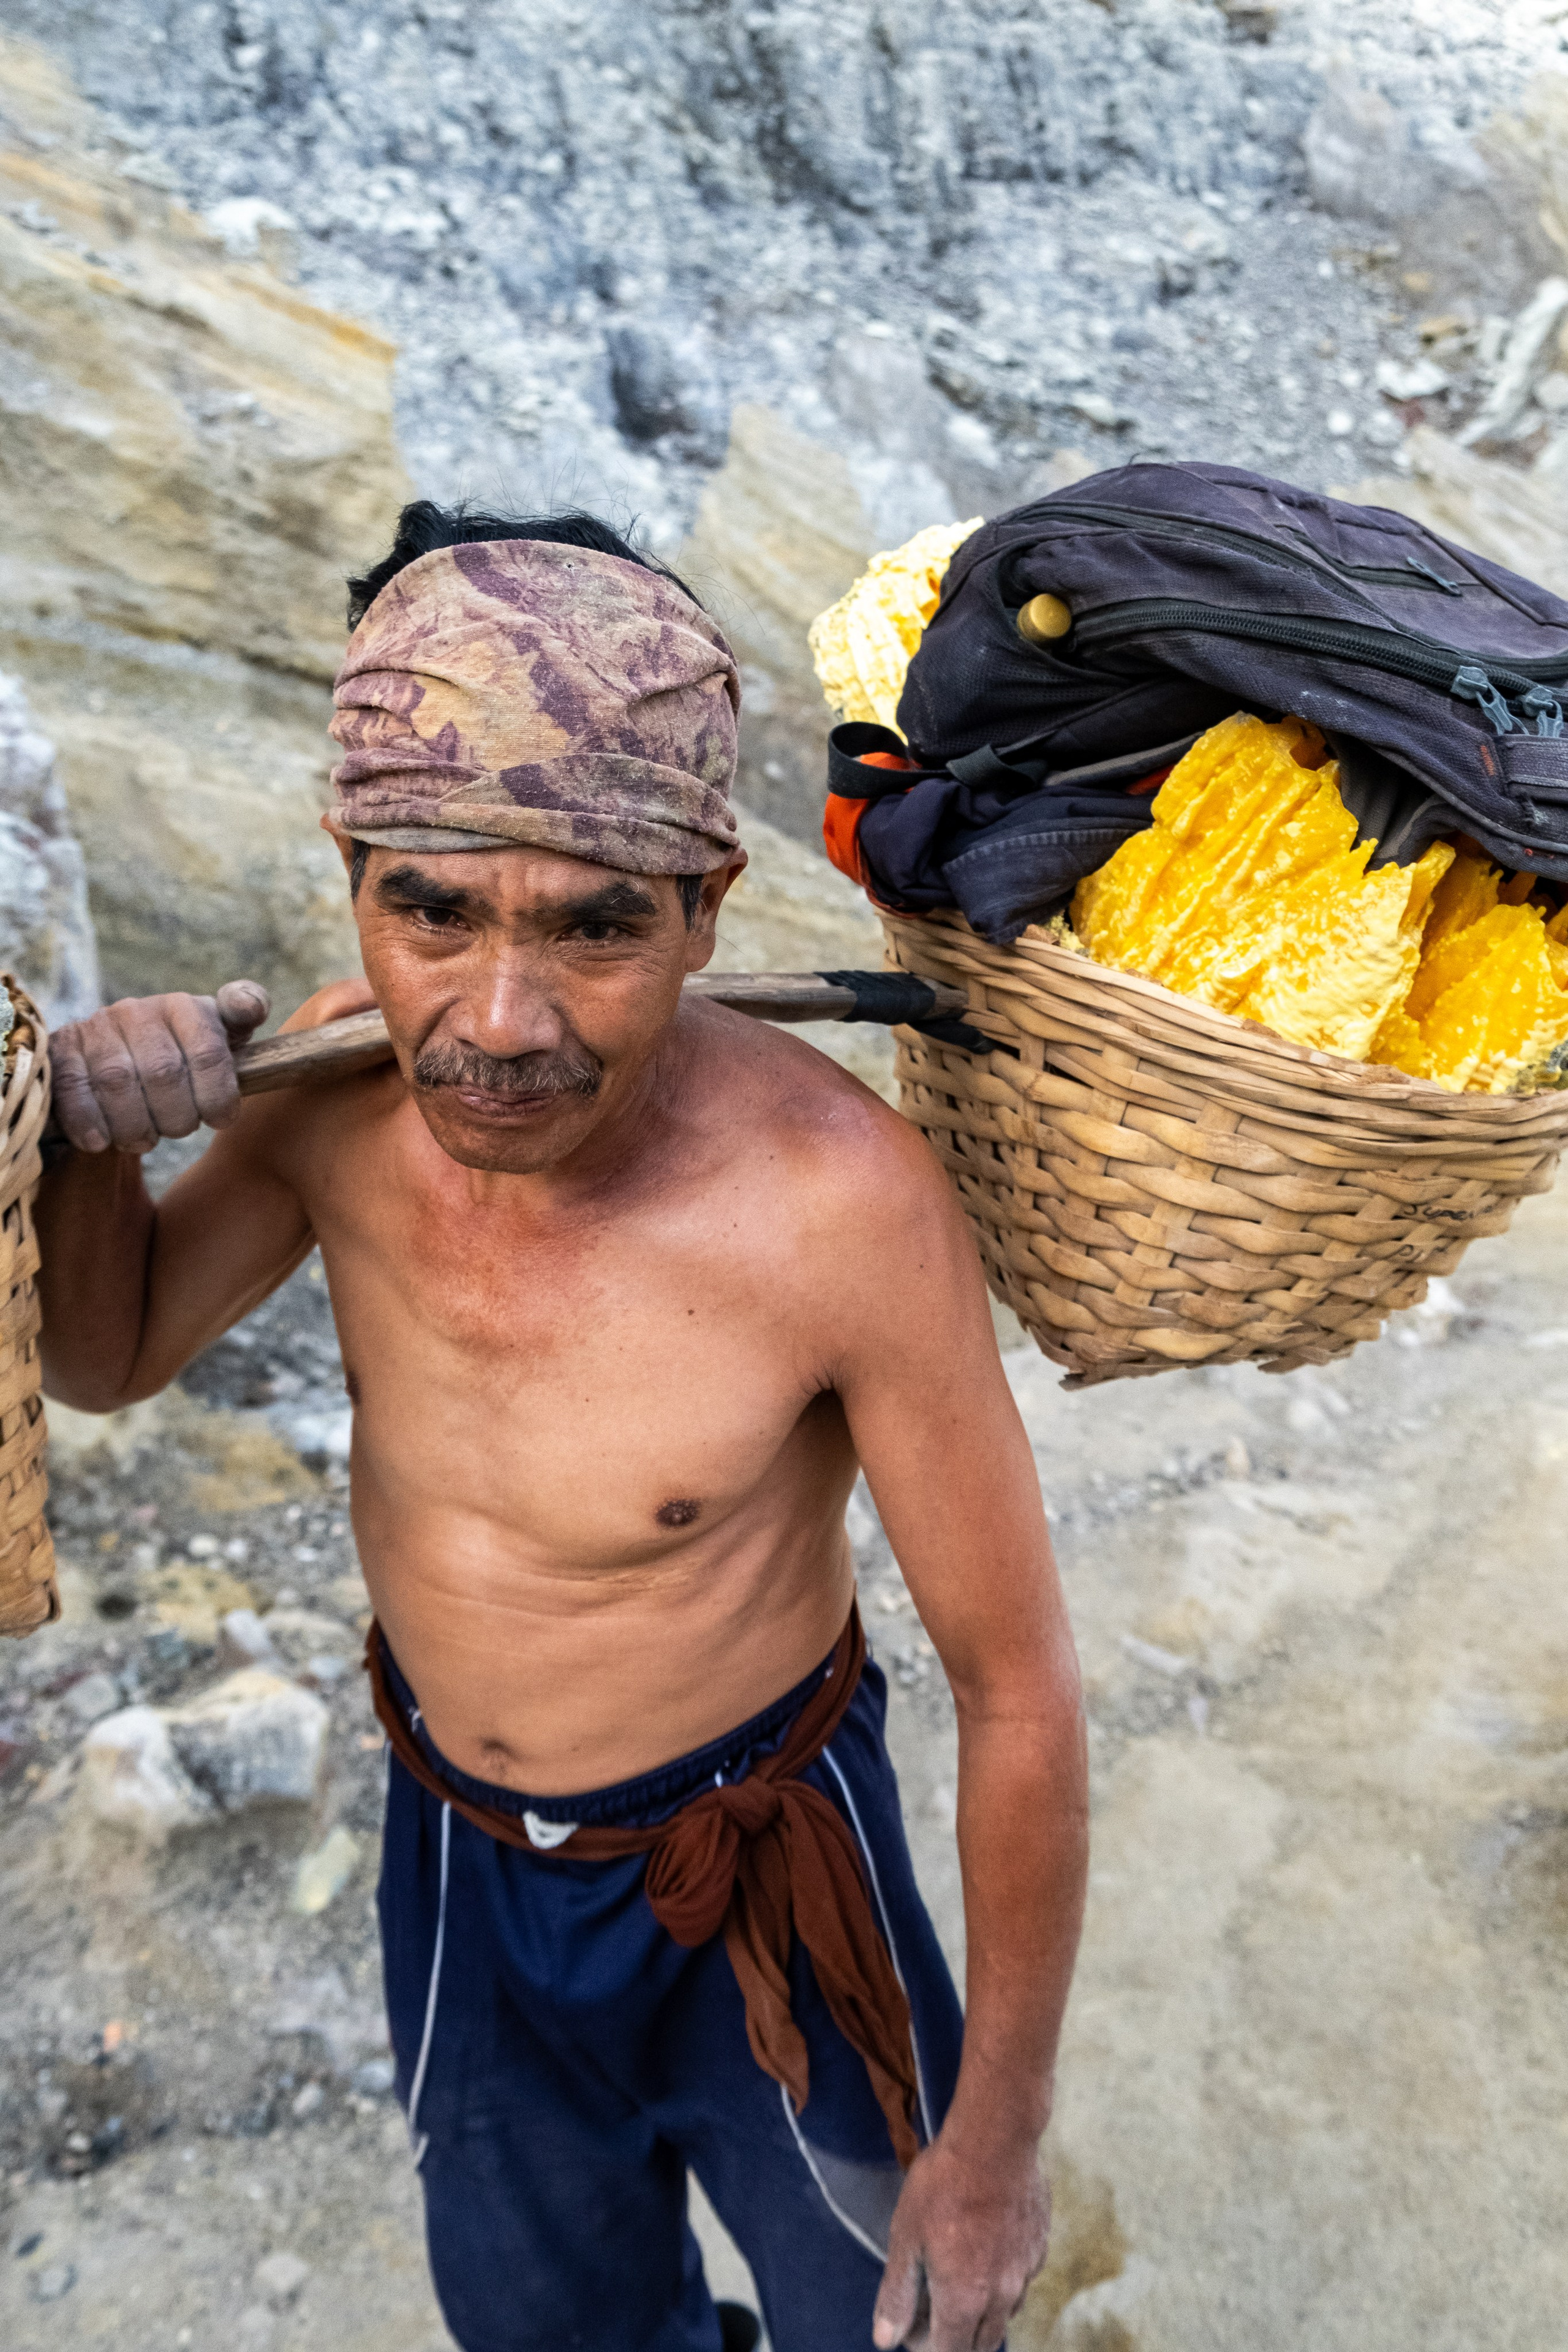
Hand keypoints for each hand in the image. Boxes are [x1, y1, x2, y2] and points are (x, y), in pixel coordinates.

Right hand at [48, 981, 271, 1154]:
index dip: (218, 1095)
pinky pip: (71, 1088)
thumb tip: (249, 1006)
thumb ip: (243, 1013)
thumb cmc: (186, 1053)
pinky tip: (100, 1142)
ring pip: (117, 1083)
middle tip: (178, 1129)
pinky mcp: (62, 1049)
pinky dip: (87, 1121)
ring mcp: (97, 1027)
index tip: (220, 1118)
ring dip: (135, 1124)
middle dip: (177, 1116)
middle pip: (163, 1073)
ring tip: (146, 1139)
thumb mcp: (222, 1033)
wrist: (122, 1055)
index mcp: (184, 1007)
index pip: (208, 1052)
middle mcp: (138, 1010)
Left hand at [873, 2132, 1048, 2351]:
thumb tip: (886, 2339)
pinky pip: (1021, 2281)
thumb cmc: (944, 2184)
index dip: (926, 2348)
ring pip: (1005, 2315)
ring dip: (981, 2314)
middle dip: (956, 2340)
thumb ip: (898, 2293)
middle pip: (982, 2344)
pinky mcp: (1039, 2247)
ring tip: (957, 2282)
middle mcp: (1001, 2296)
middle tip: (931, 2312)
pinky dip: (1002, 2282)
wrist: (995, 2138)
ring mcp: (1025, 2272)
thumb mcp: (906, 2237)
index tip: (911, 2329)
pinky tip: (985, 2251)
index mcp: (965, 2299)